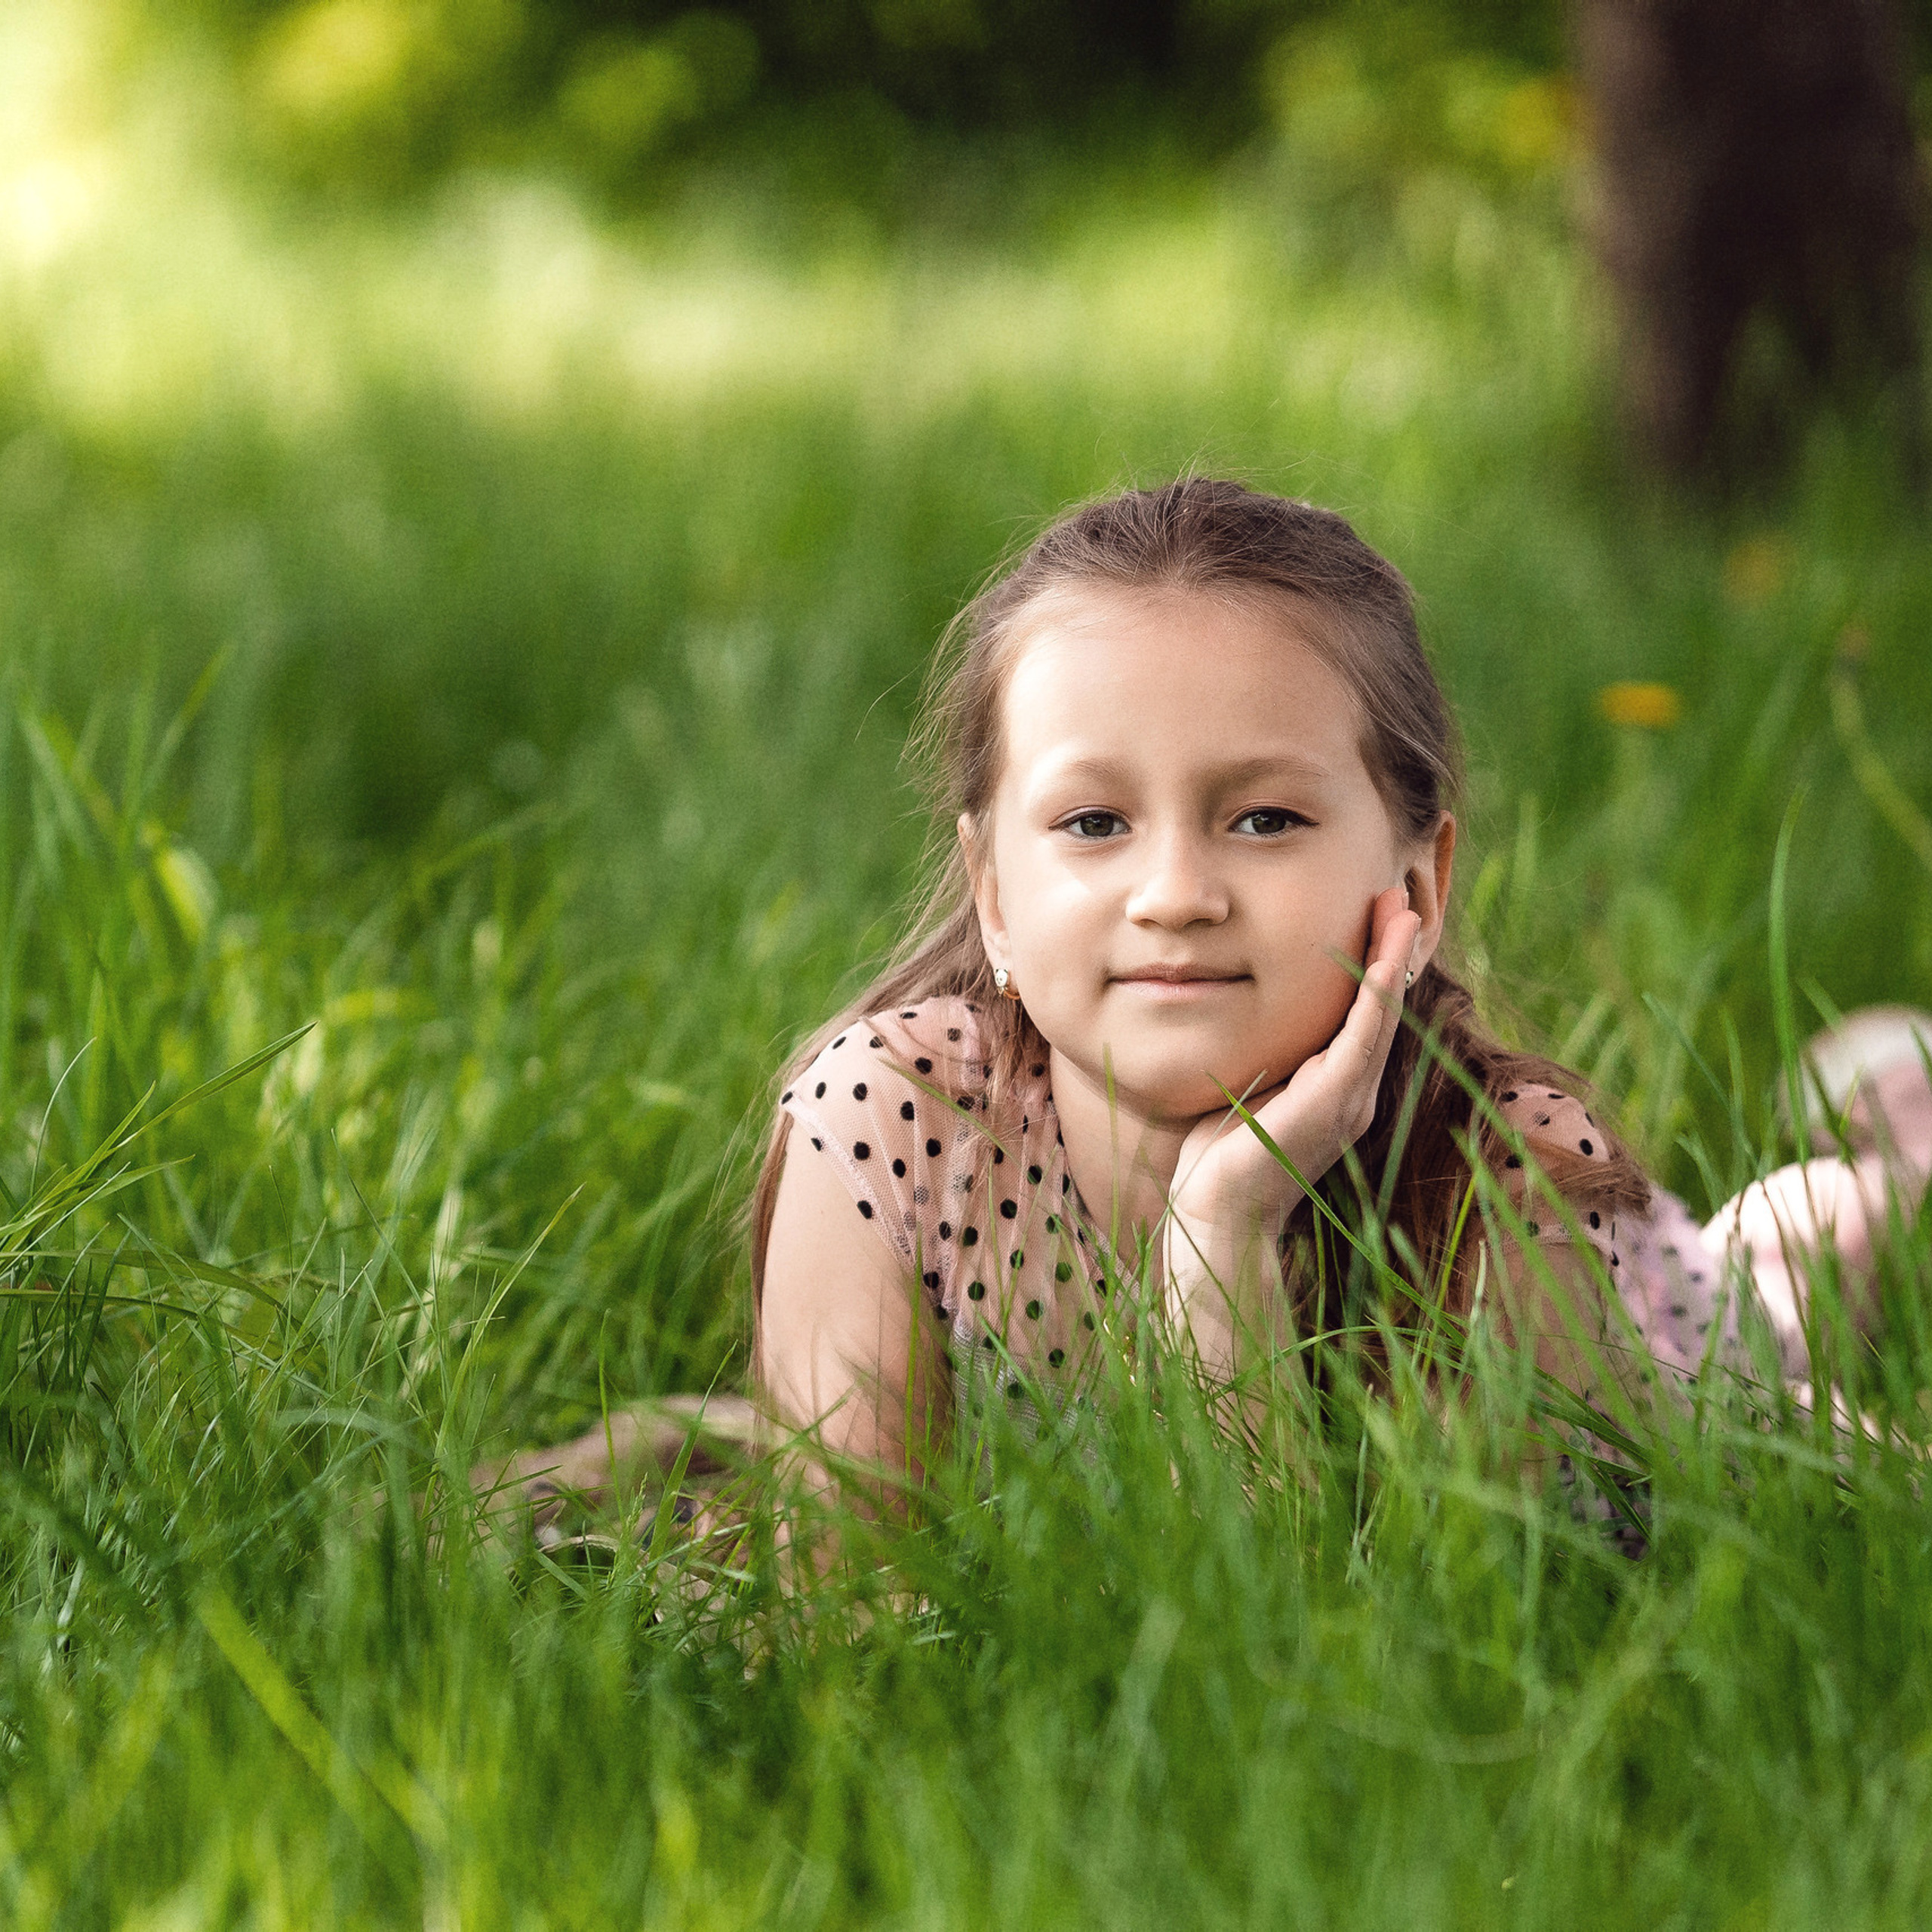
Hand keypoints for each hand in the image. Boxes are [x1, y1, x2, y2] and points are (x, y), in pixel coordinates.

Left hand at [1164, 887, 1421, 1370]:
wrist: (1215, 1217)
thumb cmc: (1221, 1156)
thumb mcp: (1248, 1084)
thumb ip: (1265, 1051)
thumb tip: (1247, 1004)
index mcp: (1333, 1086)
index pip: (1361, 1010)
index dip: (1371, 960)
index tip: (1371, 910)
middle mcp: (1353, 1091)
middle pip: (1380, 1004)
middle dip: (1389, 946)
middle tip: (1393, 891)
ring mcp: (1350, 1099)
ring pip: (1380, 1014)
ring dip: (1391, 958)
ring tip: (1399, 907)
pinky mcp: (1336, 1105)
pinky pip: (1363, 1037)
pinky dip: (1377, 994)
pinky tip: (1384, 957)